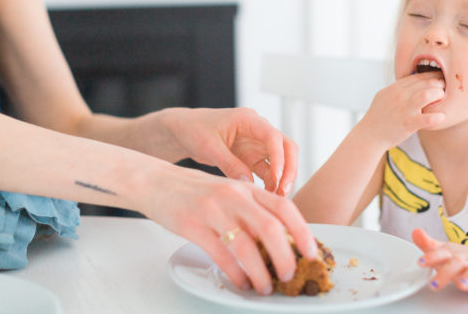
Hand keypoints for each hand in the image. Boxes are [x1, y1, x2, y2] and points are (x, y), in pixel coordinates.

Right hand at [141, 167, 317, 294]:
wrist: (155, 181)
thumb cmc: (195, 190)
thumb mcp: (229, 192)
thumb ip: (252, 209)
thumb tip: (279, 239)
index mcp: (246, 188)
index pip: (284, 208)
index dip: (302, 231)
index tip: (312, 252)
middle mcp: (234, 197)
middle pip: (271, 228)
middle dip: (286, 257)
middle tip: (290, 275)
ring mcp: (213, 211)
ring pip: (246, 246)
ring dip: (261, 271)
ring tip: (265, 287)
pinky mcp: (193, 226)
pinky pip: (220, 254)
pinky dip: (234, 273)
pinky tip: (240, 283)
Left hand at [145, 107, 296, 194]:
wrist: (183, 131)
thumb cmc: (193, 130)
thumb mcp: (209, 147)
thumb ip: (229, 164)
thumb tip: (249, 184)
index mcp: (248, 120)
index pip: (273, 136)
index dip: (280, 157)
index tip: (278, 177)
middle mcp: (257, 130)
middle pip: (286, 147)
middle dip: (290, 169)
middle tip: (285, 191)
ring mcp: (256, 144)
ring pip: (282, 160)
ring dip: (282, 179)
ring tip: (277, 199)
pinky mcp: (252, 157)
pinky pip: (268, 171)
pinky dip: (271, 183)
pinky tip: (266, 197)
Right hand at [358, 72, 444, 150]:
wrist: (369, 135)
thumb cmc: (377, 118)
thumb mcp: (384, 97)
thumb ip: (397, 90)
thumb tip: (409, 83)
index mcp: (394, 88)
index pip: (417, 77)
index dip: (431, 76)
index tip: (439, 78)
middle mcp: (400, 96)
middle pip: (424, 83)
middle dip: (438, 83)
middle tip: (444, 88)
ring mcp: (404, 109)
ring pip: (426, 95)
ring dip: (438, 95)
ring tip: (442, 99)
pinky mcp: (408, 124)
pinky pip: (426, 119)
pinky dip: (436, 117)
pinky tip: (442, 117)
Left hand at [412, 228, 467, 309]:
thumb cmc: (461, 257)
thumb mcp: (444, 250)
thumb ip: (428, 244)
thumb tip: (415, 232)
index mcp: (450, 253)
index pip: (440, 252)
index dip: (430, 256)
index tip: (420, 262)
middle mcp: (463, 260)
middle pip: (455, 263)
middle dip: (445, 273)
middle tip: (433, 284)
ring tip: (461, 285)